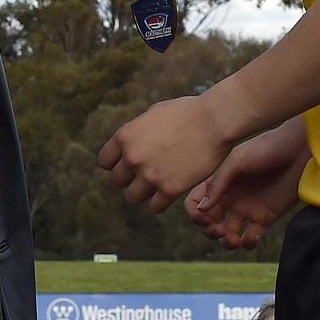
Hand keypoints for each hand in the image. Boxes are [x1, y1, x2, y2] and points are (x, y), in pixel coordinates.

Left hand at [98, 95, 231, 212]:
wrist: (214, 121)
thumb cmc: (186, 112)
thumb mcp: (153, 113)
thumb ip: (138, 132)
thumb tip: (129, 146)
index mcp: (125, 136)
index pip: (105, 161)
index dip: (117, 162)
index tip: (128, 163)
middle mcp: (133, 157)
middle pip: (117, 181)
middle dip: (130, 177)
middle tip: (146, 172)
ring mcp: (150, 175)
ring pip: (132, 197)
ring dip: (142, 191)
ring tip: (156, 183)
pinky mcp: (169, 190)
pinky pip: (154, 207)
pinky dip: (160, 201)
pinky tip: (169, 190)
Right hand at [185, 119, 308, 249]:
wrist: (295, 152)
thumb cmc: (264, 149)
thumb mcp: (237, 161)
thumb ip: (218, 183)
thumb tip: (201, 208)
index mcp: (219, 182)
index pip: (196, 202)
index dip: (196, 213)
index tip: (205, 217)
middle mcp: (229, 197)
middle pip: (210, 222)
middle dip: (210, 231)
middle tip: (219, 230)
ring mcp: (246, 209)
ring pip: (228, 234)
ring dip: (227, 242)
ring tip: (234, 239)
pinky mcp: (264, 218)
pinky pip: (250, 238)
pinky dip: (247, 244)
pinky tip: (251, 238)